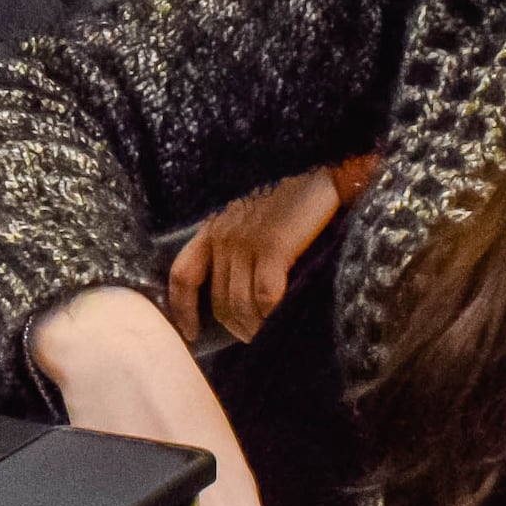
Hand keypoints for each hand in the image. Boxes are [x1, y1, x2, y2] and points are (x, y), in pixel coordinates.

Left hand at [166, 168, 343, 344]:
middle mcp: (224, 236)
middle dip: (232, 326)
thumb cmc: (291, 194)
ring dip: (252, 327)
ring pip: (240, 303)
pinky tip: (280, 321)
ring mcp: (247, 241)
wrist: (323, 168)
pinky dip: (271, 315)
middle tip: (252, 337)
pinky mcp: (274, 246)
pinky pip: (266, 296)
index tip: (192, 332)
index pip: (183, 275)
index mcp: (213, 228)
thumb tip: (240, 289)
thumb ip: (238, 243)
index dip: (182, 309)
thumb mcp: (250, 215)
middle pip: (217, 299)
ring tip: (266, 334)